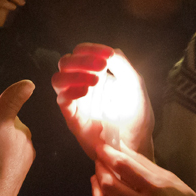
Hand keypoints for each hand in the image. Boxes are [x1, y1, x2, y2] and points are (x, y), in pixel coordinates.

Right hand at [51, 44, 153, 159]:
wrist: (135, 146)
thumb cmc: (137, 116)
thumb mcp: (135, 85)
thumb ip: (122, 65)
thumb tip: (107, 51)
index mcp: (96, 73)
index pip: (81, 52)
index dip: (90, 50)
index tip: (107, 56)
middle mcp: (82, 84)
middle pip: (65, 62)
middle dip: (81, 60)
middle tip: (101, 68)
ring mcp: (75, 101)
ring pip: (58, 79)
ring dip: (74, 74)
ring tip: (95, 81)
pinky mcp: (72, 117)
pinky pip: (61, 99)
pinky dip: (70, 91)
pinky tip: (86, 91)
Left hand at [56, 143, 195, 195]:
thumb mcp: (173, 181)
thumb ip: (146, 167)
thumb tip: (121, 149)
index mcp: (157, 189)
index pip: (123, 165)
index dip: (107, 153)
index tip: (100, 146)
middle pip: (109, 184)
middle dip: (100, 168)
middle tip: (99, 162)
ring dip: (94, 189)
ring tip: (96, 179)